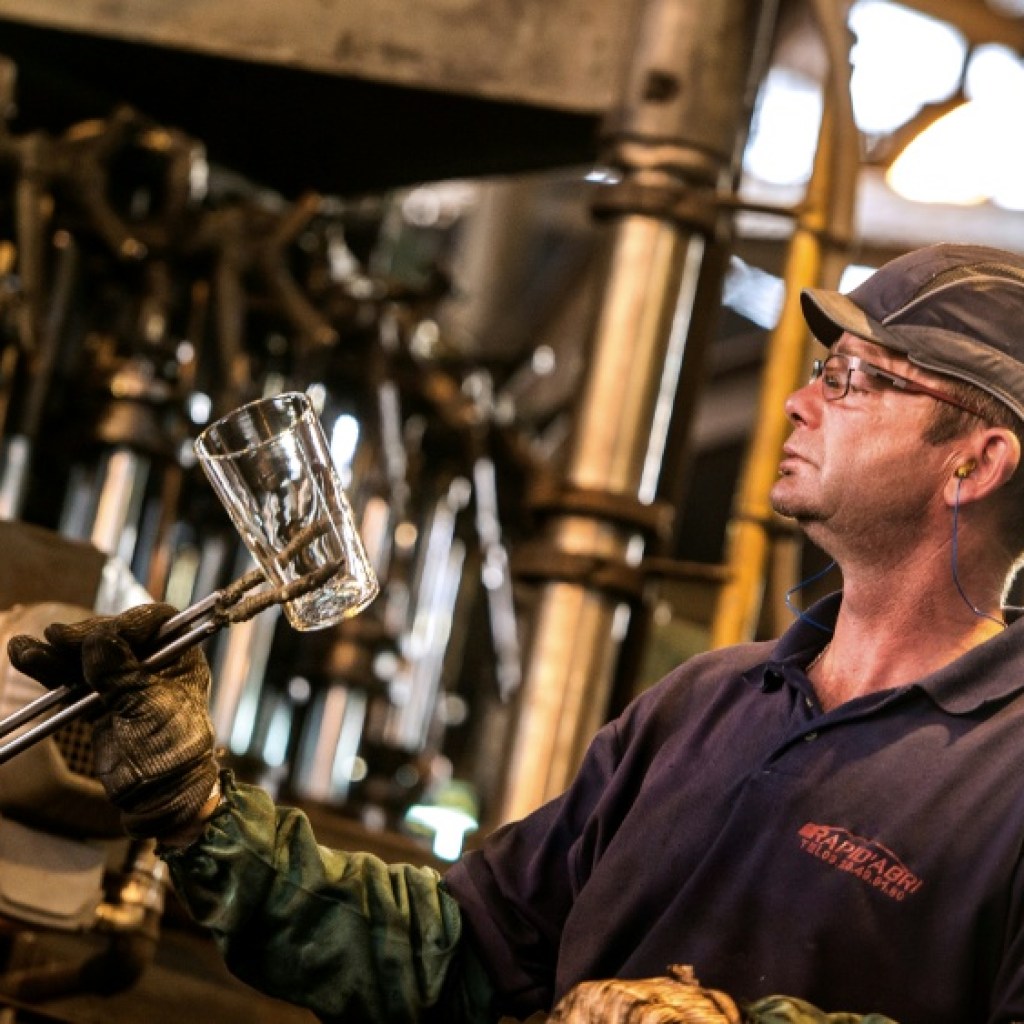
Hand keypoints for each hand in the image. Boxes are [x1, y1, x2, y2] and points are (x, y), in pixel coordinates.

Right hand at [7, 602, 218, 840]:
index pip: (155, 623)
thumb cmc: (170, 751)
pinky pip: (73, 681)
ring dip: (56, 652)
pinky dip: (50, 671)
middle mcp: (154, 663)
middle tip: (56, 638)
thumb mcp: (148, 708)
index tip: (97, 634)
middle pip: (115, 636)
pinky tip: (25, 656)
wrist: (160, 796)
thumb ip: (123, 674)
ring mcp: (125, 682)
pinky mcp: (100, 702)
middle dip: (84, 636)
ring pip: (88, 657)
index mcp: (181, 658)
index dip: (125, 623)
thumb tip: (100, 639)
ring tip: (23, 648)